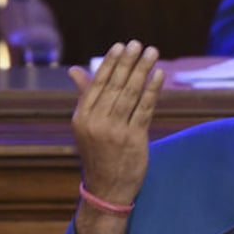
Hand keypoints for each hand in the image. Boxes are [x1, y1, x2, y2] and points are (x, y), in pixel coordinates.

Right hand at [69, 40, 164, 206]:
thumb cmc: (98, 154)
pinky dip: (153, 90)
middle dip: (128, 62)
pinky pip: (145, 109)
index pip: (97, 83)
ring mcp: (115, 131)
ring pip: (130, 94)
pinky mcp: (133, 139)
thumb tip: (75, 70)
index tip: (121, 46)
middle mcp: (96, 122)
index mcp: (81, 117)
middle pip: (115, 85)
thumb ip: (85, 97)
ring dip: (143, 70)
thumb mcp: (86, 127)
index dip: (110, 63)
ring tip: (152, 53)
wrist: (107, 189)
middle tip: (139, 44)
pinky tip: (159, 75)